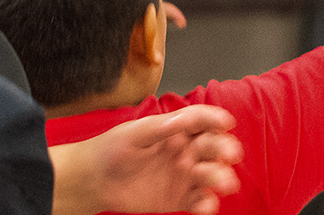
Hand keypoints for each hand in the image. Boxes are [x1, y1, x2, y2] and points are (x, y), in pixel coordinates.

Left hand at [55, 104, 243, 214]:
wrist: (95, 180)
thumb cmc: (112, 149)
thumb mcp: (134, 132)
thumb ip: (160, 127)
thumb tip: (183, 118)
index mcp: (176, 130)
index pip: (201, 121)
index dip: (214, 120)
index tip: (225, 123)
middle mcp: (185, 152)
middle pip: (212, 148)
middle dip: (223, 149)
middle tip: (229, 154)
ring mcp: (184, 176)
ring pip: (210, 176)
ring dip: (220, 178)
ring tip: (223, 182)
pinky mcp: (179, 199)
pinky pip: (198, 201)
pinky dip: (206, 204)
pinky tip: (207, 205)